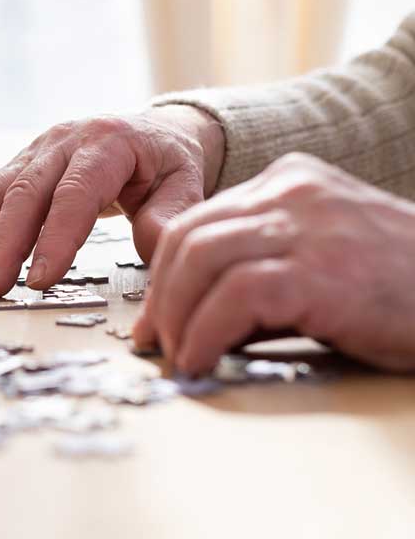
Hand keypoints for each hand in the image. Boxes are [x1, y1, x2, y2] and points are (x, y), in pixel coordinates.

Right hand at [0, 106, 224, 296]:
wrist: (150, 132)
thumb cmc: (167, 164)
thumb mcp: (185, 184)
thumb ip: (170, 217)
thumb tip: (155, 254)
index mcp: (107, 144)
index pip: (74, 193)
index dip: (55, 237)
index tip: (40, 281)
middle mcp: (61, 143)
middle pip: (22, 193)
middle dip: (1, 245)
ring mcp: (32, 152)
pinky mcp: (14, 166)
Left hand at [133, 153, 414, 373]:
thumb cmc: (398, 290)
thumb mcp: (320, 259)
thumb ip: (260, 267)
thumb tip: (189, 317)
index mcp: (290, 183)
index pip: (200, 221)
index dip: (165, 274)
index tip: (156, 316)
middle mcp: (293, 192)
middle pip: (189, 237)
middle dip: (160, 296)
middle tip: (154, 340)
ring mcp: (308, 226)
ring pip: (200, 259)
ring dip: (175, 316)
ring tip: (176, 355)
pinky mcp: (321, 270)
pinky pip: (234, 297)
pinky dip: (204, 333)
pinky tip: (199, 361)